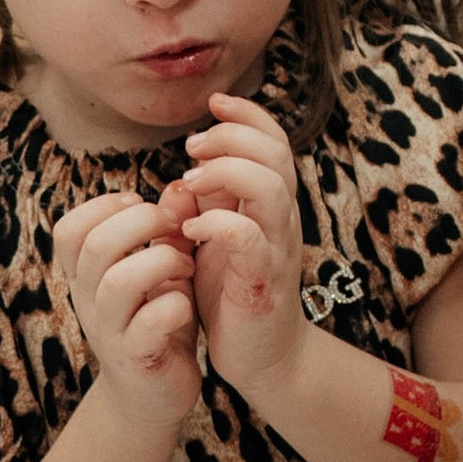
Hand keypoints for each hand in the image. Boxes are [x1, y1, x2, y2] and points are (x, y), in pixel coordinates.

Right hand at [52, 187, 200, 431]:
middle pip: (97, 245)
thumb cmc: (157, 321)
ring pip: (120, 282)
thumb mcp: (161, 270)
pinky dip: (174, 306)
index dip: (104, 206)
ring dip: (162, 261)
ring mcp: (110, 331)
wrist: (155, 395)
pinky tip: (185, 306)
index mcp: (88, 276)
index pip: (70, 229)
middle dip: (143, 223)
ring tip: (184, 266)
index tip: (141, 204)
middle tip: (175, 228)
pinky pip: (149, 323)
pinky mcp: (136, 358)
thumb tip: (179, 186)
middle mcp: (90, 301)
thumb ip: (168, 230)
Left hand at [179, 96, 313, 404]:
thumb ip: (204, 206)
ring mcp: (277, 248)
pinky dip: (218, 222)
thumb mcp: (215, 241)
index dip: (248, 115)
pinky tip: (191, 227)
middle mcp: (282, 218)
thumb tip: (180, 178)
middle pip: (276, 152)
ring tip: (190, 179)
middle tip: (193, 146)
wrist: (261, 358)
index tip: (214, 103)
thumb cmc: (235, 296)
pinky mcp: (263, 280)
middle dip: (232, 137)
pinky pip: (250, 237)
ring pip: (269, 186)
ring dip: (226, 172)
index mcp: (271, 204)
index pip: (274, 141)